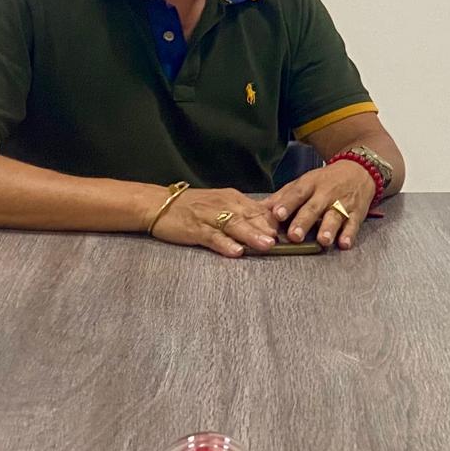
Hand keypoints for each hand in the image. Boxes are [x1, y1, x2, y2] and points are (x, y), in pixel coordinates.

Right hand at [149, 187, 280, 256]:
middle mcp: (224, 204)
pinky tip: (235, 252)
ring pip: (234, 225)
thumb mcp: (221, 204)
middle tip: (286, 240)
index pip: (259, 209)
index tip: (291, 230)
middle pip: (250, 216)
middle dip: (268, 228)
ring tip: (267, 245)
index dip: (275, 220)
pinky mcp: (195, 229)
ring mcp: (209, 216)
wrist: (158, 203)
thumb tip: (268, 225)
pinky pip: (212, 237)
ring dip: (251, 235)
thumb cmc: (193, 206)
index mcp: (233, 198)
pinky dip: (224, 244)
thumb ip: (242, 213)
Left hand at [264, 158, 375, 249]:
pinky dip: (349, 234)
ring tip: (323, 241)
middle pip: (314, 207)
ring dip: (328, 228)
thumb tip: (258, 209)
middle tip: (294, 236)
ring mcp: (342, 203)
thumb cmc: (326, 180)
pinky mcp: (357, 213)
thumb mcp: (305, 182)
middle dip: (304, 222)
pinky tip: (344, 244)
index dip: (287, 203)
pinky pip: (353, 224)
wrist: (359, 170)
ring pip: (335, 216)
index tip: (277, 214)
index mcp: (310, 184)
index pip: (297, 192)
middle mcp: (326, 193)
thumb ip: (283, 197)